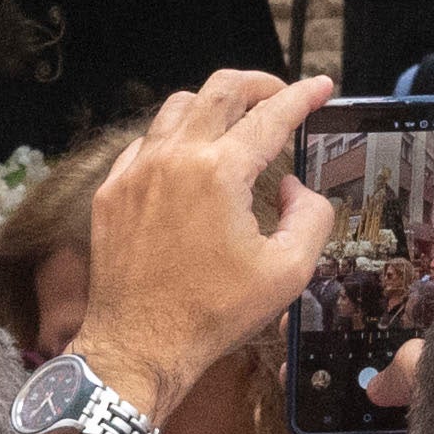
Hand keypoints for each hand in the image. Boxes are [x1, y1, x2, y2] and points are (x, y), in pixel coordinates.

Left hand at [63, 68, 331, 418]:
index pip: (272, 114)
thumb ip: (310, 216)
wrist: (138, 348)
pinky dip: (174, 139)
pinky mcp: (112, 192)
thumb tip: (292, 186)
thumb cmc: (212, 314)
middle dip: (259, 84)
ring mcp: (136, 172)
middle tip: (280, 97)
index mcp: (220, 172)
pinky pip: (146, 142)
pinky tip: (189, 162)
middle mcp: (174, 158)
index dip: (303, 96)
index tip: (322, 87)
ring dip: (214, 107)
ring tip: (235, 126)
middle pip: (220, 89)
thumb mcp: (288, 272)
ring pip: (179, 108)